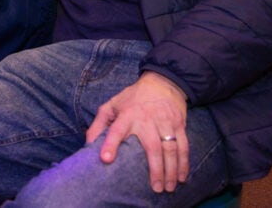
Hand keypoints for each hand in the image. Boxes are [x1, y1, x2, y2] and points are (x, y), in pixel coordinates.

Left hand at [86, 71, 188, 193]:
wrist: (162, 83)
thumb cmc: (132, 98)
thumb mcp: (111, 105)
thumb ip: (99, 123)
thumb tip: (88, 143)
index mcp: (127, 115)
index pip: (116, 130)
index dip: (110, 144)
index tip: (106, 159)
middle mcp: (147, 120)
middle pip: (152, 147)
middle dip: (155, 169)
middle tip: (155, 188)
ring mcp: (165, 123)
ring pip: (170, 149)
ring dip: (171, 170)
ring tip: (169, 187)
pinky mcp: (179, 125)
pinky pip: (183, 146)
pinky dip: (184, 162)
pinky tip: (182, 176)